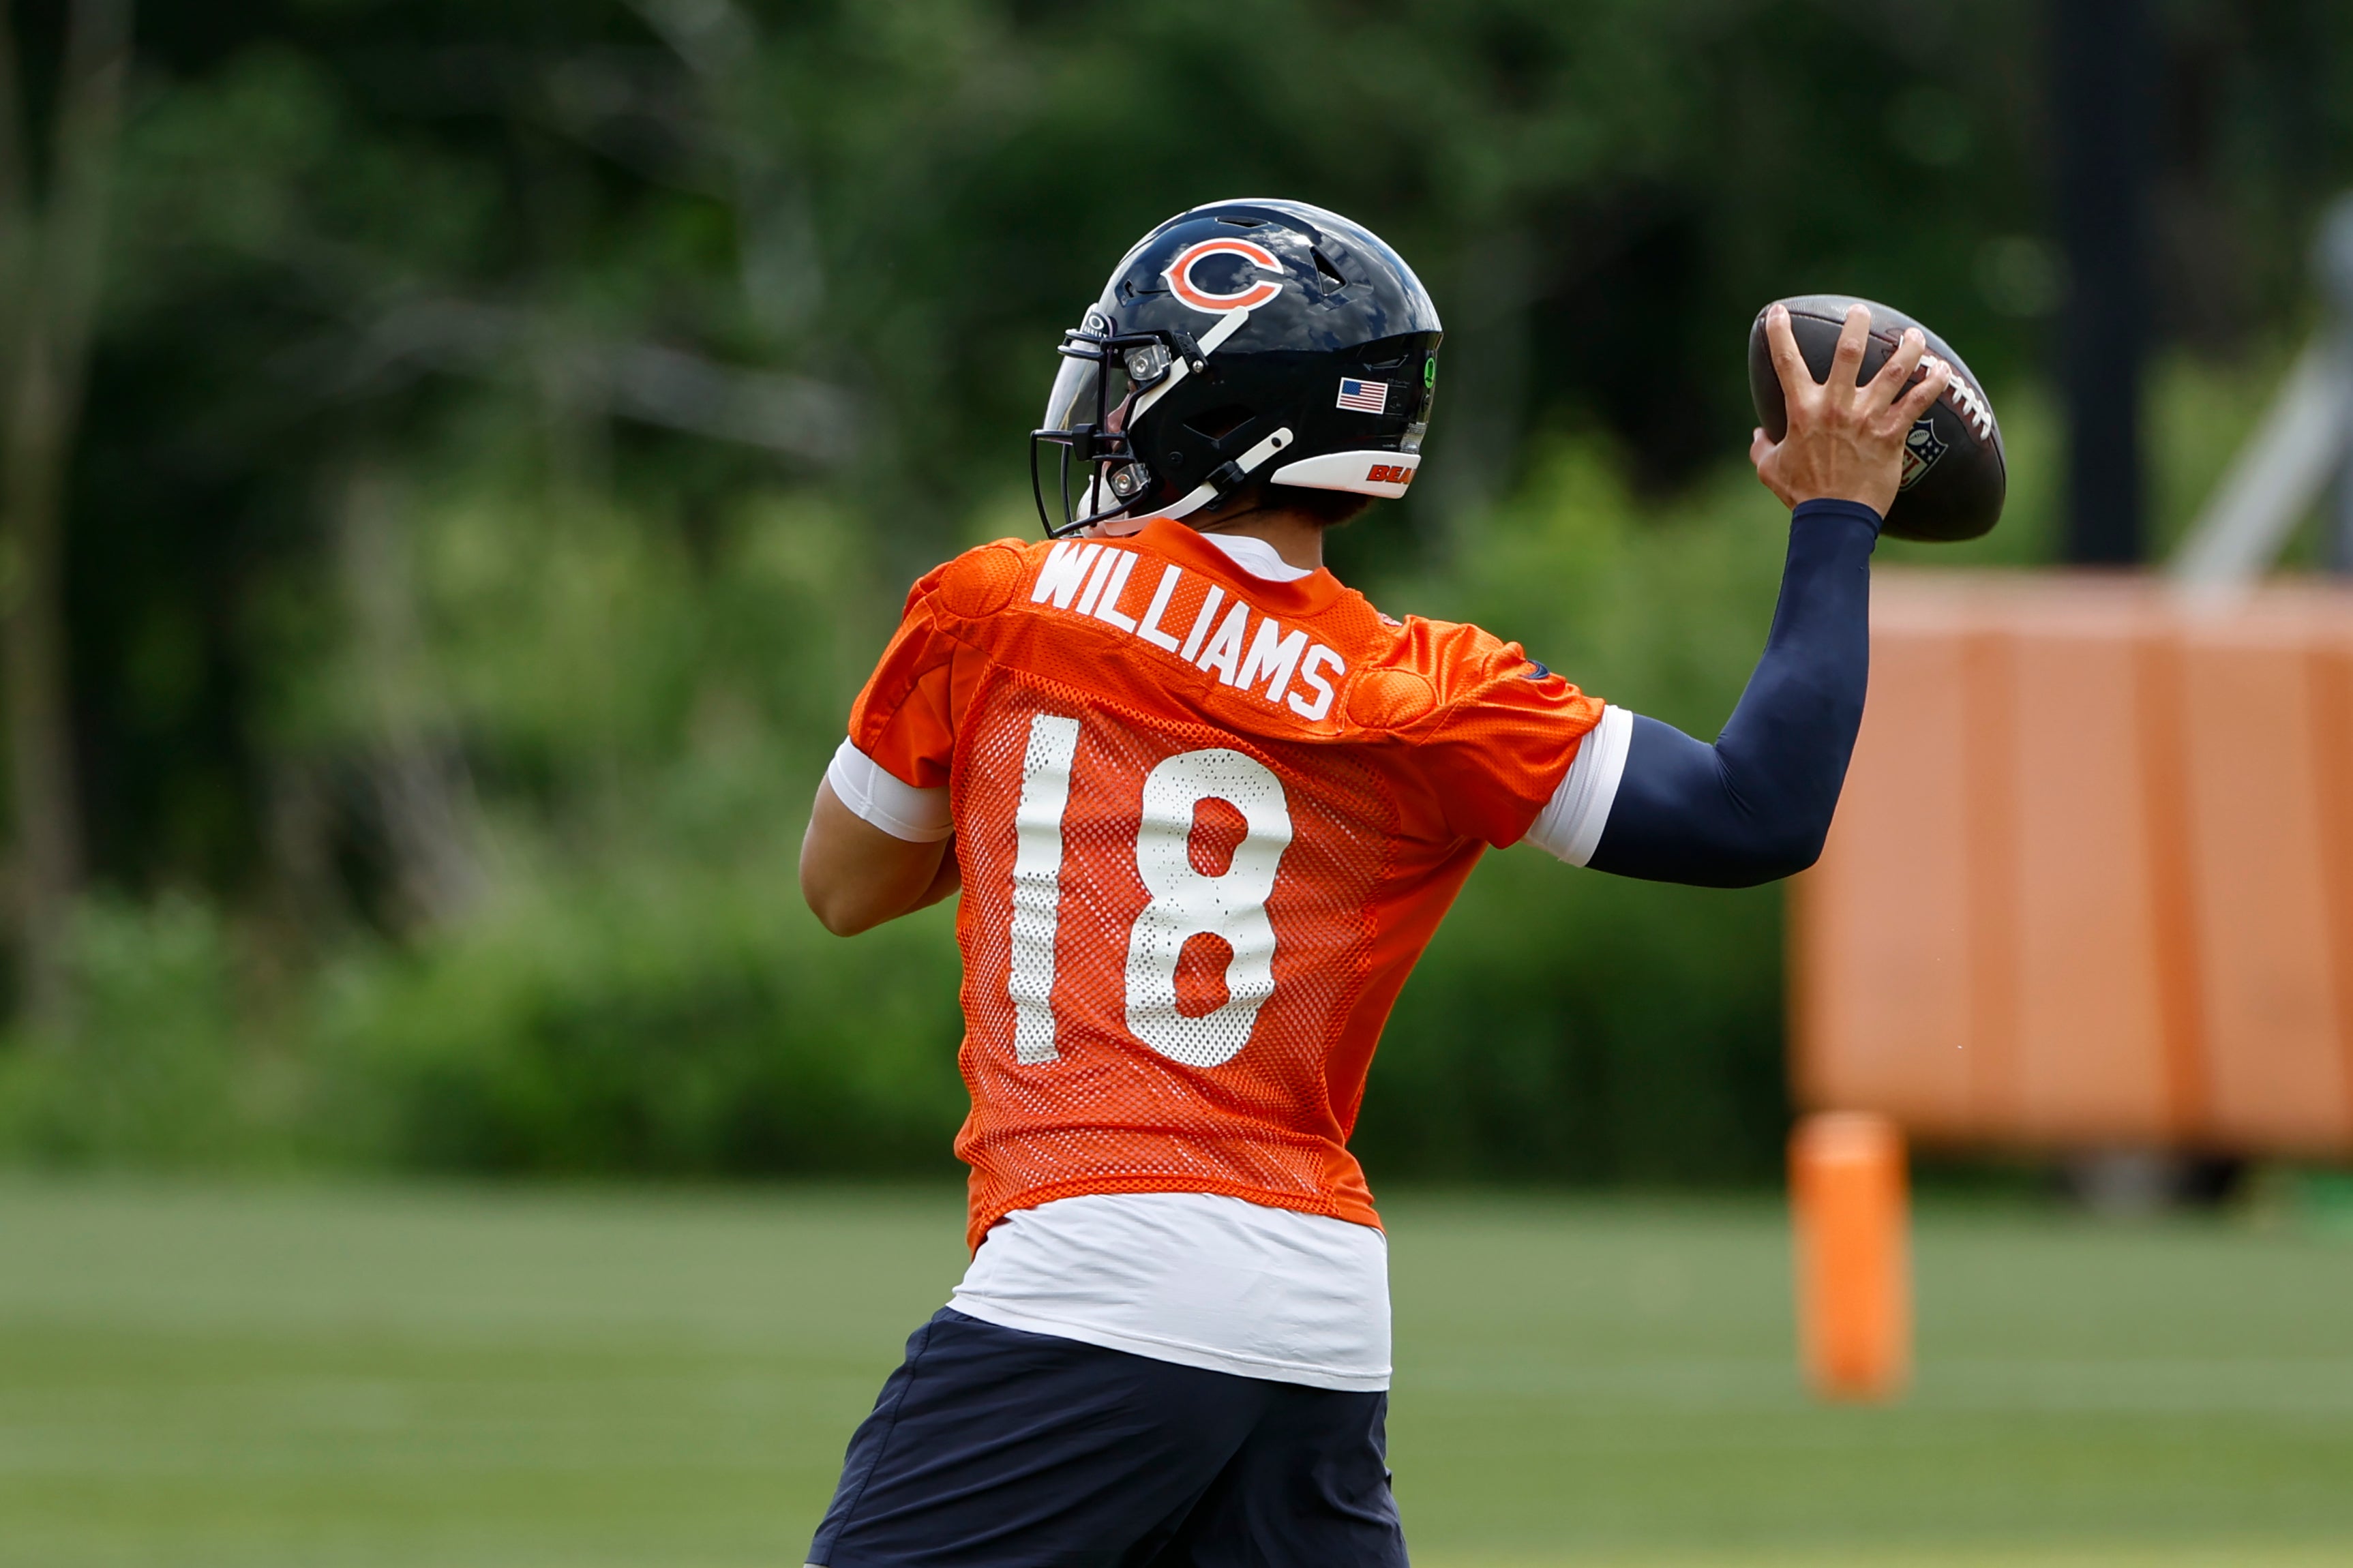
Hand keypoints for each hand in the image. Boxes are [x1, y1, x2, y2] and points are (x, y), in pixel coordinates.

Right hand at [1748, 302, 1950, 515]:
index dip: (1778, 333)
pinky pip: (1918, 401)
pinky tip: (1941, 370)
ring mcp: (1866, 417)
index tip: (1777, 312)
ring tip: (1913, 336)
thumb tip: (1758, 434)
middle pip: (1848, 351)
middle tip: (1860, 312)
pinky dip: (1933, 383)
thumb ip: (1762, 447)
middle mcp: (1835, 406)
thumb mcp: (1770, 469)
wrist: (1834, 519)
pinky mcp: (1891, 433)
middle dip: (1855, 324)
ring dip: (1906, 348)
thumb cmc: (1802, 494)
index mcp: (1802, 410)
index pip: (1786, 362)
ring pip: (1893, 370)